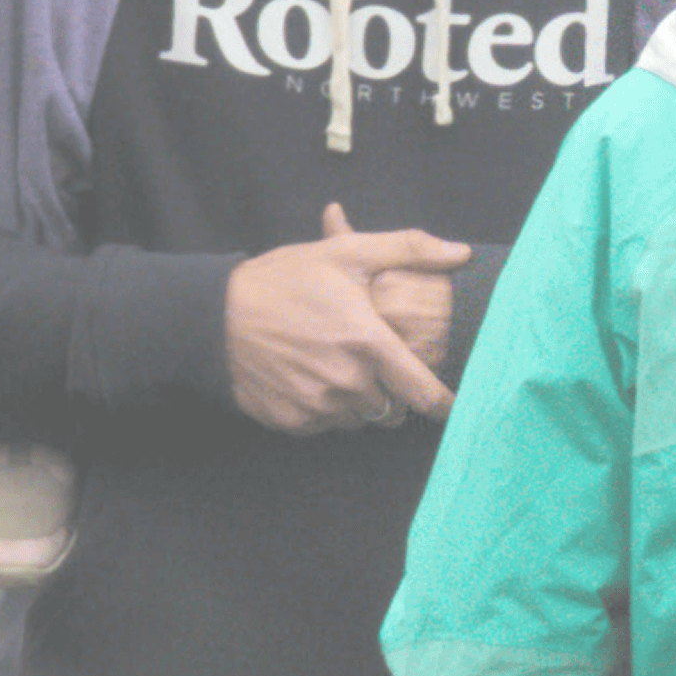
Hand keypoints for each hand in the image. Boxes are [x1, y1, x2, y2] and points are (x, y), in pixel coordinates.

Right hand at [225, 205, 470, 433]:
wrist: (214, 315)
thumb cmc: (284, 280)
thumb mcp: (345, 253)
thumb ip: (409, 249)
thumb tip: (461, 252)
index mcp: (368, 343)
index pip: (424, 394)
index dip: (445, 403)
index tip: (453, 404)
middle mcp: (347, 381)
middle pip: (392, 410)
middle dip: (392, 395)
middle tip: (377, 370)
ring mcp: (317, 405)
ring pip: (359, 420)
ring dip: (359, 403)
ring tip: (339, 370)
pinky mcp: (292, 421)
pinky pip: (325, 426)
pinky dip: (326, 410)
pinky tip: (310, 379)